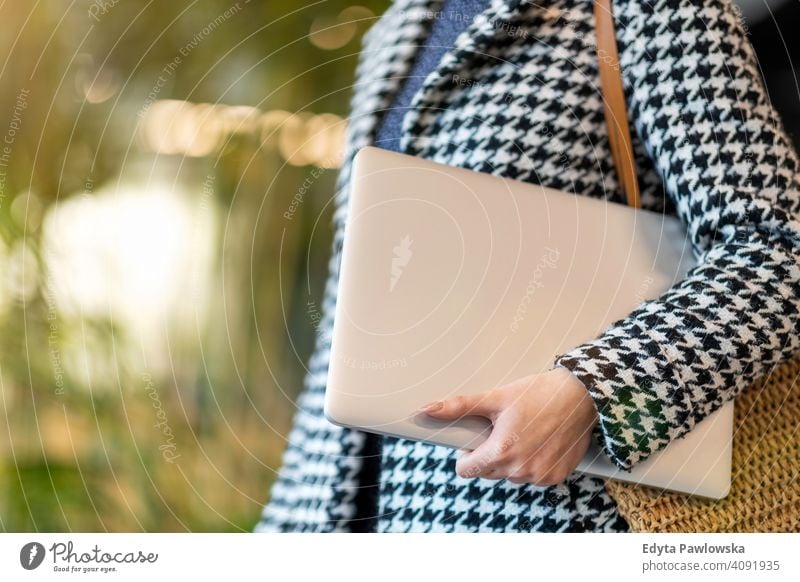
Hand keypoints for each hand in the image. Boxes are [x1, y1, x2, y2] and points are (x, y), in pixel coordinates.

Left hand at [419, 367, 597, 485]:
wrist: (581, 395)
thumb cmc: (537, 393)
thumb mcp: (495, 397)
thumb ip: (459, 407)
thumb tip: (425, 409)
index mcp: (501, 453)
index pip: (466, 470)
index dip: (468, 455)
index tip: (479, 438)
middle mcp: (519, 471)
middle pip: (488, 472)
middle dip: (490, 454)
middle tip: (504, 429)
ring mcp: (539, 476)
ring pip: (511, 475)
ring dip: (512, 459)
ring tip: (524, 432)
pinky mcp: (555, 477)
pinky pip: (533, 476)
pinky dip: (532, 463)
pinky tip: (540, 441)